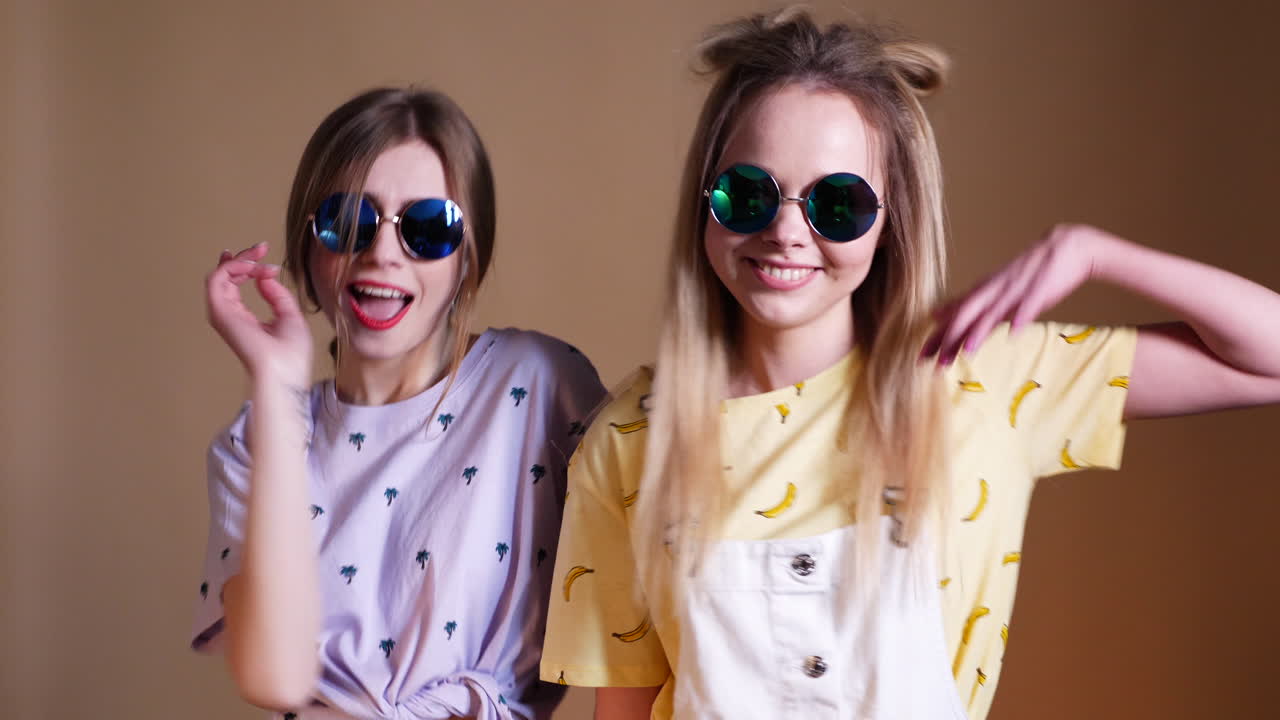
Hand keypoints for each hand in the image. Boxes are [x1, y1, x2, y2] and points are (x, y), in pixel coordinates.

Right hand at [205, 243, 312, 384]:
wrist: (285, 369)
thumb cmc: (291, 353)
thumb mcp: (289, 315)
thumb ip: (276, 294)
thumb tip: (263, 276)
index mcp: (243, 317)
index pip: (234, 284)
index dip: (247, 264)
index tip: (265, 255)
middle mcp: (230, 314)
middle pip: (225, 276)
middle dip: (243, 257)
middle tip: (261, 248)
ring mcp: (223, 313)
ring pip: (219, 275)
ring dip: (239, 261)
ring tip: (257, 258)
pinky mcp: (220, 312)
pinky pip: (216, 280)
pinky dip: (232, 267)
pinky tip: (250, 267)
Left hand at [923, 223, 1109, 364]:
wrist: (1067, 247)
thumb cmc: (1029, 273)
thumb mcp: (994, 289)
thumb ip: (969, 303)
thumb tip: (937, 314)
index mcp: (984, 292)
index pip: (955, 316)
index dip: (938, 336)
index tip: (922, 357)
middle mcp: (995, 290)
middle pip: (967, 314)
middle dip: (950, 337)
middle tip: (936, 361)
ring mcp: (1017, 289)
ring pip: (995, 310)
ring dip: (981, 330)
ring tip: (968, 349)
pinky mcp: (1041, 288)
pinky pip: (1029, 304)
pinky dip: (1021, 317)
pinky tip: (1015, 332)